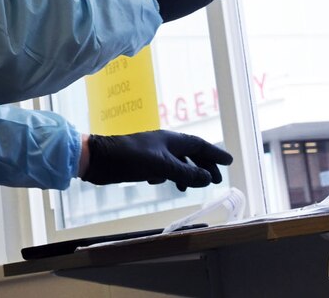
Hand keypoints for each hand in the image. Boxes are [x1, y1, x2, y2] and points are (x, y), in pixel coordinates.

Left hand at [80, 130, 232, 190]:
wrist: (100, 159)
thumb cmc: (130, 158)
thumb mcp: (161, 166)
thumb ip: (185, 172)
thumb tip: (208, 178)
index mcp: (171, 140)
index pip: (199, 145)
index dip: (214, 154)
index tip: (229, 162)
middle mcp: (164, 144)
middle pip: (190, 153)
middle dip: (204, 165)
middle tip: (216, 179)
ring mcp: (152, 153)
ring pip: (176, 161)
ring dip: (186, 172)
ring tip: (189, 187)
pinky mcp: (141, 163)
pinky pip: (162, 168)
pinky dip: (168, 175)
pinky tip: (164, 183)